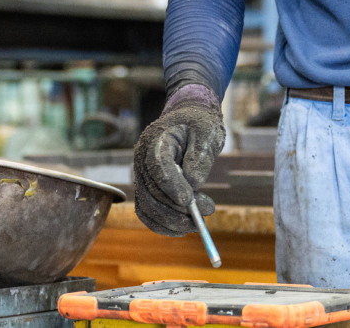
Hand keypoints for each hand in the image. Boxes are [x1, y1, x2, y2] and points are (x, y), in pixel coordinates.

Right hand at [132, 83, 224, 235]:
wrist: (188, 121)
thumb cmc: (199, 125)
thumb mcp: (207, 133)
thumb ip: (200, 156)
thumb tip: (193, 184)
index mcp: (156, 139)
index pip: (158, 165)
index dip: (172, 185)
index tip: (189, 201)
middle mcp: (142, 158)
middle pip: (152, 190)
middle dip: (177, 207)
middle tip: (206, 212)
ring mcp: (141, 175)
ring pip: (147, 205)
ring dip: (170, 220)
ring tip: (197, 223)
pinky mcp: (146, 188)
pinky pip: (146, 212)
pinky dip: (161, 224)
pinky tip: (181, 229)